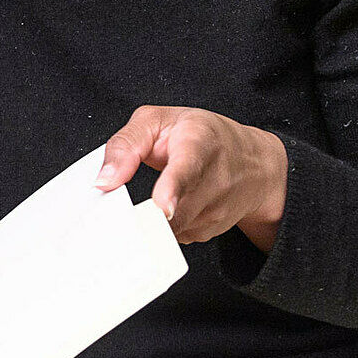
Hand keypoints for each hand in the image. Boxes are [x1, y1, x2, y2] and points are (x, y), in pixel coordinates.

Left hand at [95, 106, 288, 250]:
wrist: (253, 162)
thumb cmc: (200, 135)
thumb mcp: (157, 120)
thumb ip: (126, 144)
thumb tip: (104, 181)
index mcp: (199, 143)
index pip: (187, 169)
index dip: (173, 188)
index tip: (161, 206)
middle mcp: (216, 178)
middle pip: (175, 211)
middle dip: (144, 217)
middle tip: (122, 214)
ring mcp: (218, 209)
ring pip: (170, 229)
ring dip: (148, 222)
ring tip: (146, 201)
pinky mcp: (212, 230)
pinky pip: (174, 236)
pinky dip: (160, 228)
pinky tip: (166, 208)